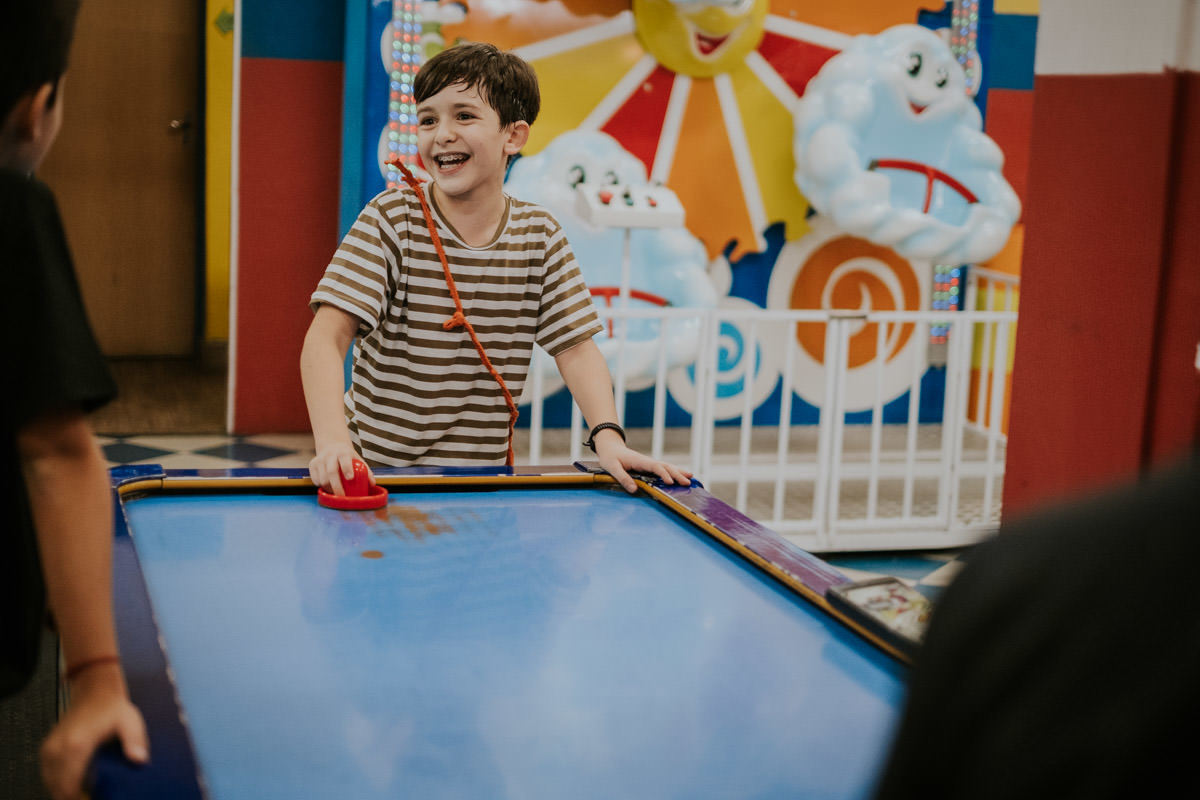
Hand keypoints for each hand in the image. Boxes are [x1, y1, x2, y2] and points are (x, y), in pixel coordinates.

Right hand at [41, 664, 147, 799]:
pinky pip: (48, 776)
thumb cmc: (112, 708)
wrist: (94, 691)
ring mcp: (49, 750)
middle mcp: (58, 749)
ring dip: (66, 791)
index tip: (95, 799)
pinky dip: (60, 783)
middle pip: (58, 790)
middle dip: (74, 797)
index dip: (81, 799)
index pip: (70, 786)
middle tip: (93, 796)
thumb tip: (139, 759)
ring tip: (87, 789)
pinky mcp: (47, 751)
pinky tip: (77, 780)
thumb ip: (135, 741)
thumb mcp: (131, 722)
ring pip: (51, 785)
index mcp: (77, 745)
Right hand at [308, 443, 372, 494]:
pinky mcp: (312, 464)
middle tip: (342, 495)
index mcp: (343, 452)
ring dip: (329, 488)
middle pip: (331, 472)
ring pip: (322, 478)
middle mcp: (330, 455)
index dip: (347, 469)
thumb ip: (366, 471)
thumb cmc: (347, 456)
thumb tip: (373, 484)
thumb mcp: (357, 459)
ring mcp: (320, 459)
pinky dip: (321, 486)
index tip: (350, 478)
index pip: (344, 460)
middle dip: (336, 486)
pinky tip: (327, 485)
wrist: (332, 444)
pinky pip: (315, 479)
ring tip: (335, 491)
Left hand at [594, 434, 692, 493]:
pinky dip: (674, 472)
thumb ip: (623, 478)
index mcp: (640, 461)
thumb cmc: (610, 457)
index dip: (663, 474)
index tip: (670, 482)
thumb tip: (634, 490)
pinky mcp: (649, 466)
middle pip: (666, 466)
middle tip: (688, 482)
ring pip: (667, 467)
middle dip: (677, 474)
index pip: (655, 467)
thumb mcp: (612, 468)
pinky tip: (681, 476)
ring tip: (691, 478)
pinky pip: (664, 469)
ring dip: (679, 472)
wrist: (610, 447)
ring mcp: (649, 463)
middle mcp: (647, 461)